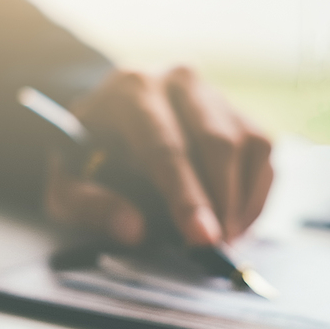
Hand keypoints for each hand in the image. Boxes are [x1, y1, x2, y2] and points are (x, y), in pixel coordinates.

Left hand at [45, 67, 272, 245]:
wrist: (108, 122)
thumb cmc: (87, 157)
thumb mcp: (66, 182)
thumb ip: (89, 205)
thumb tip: (133, 230)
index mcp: (130, 91)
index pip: (164, 146)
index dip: (186, 196)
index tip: (202, 237)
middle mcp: (177, 80)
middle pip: (216, 141)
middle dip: (221, 202)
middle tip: (217, 248)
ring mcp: (214, 93)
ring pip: (248, 145)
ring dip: (240, 201)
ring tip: (221, 238)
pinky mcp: (239, 112)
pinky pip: (263, 154)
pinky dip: (254, 195)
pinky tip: (232, 220)